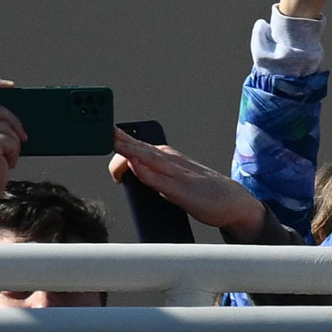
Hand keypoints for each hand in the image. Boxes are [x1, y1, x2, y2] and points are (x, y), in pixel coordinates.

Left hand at [110, 130, 266, 240]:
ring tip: (112, 141)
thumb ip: (152, 178)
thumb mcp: (171, 183)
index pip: (138, 146)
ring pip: (148, 159)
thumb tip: (130, 178)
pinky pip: (160, 180)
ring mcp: (175, 174)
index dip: (119, 138)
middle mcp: (169, 161)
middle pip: (139, 148)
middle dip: (119, 139)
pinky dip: (146, 172)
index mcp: (165, 159)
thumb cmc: (201, 192)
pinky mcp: (182, 190)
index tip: (99, 131)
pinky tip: (134, 166)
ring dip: (129, 149)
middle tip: (98, 129)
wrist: (232, 202)